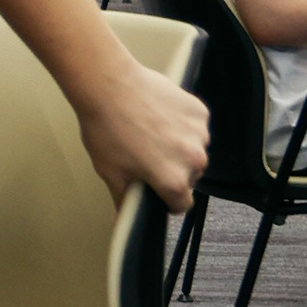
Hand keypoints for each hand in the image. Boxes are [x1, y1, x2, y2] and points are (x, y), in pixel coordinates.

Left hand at [78, 54, 207, 211]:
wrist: (108, 85)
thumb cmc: (106, 129)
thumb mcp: (110, 172)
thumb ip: (124, 200)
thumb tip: (124, 221)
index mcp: (174, 180)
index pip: (181, 204)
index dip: (166, 200)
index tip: (155, 190)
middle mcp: (194, 160)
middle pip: (189, 176)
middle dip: (172, 171)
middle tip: (146, 155)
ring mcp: (200, 134)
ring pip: (194, 151)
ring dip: (179, 147)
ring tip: (150, 132)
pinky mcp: (200, 112)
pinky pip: (195, 127)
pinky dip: (182, 125)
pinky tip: (159, 116)